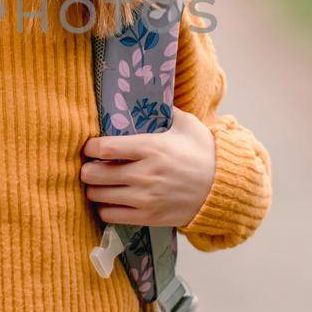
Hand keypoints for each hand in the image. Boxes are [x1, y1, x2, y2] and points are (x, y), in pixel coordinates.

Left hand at [80, 109, 214, 226]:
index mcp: (151, 148)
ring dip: (94, 188)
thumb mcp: (187, 124)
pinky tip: (112, 199)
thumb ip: (164, 110)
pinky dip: (105, 208)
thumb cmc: (203, 152)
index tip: (91, 146)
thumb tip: (147, 94)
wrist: (224, 188)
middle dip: (87, 168)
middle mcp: (144, 174)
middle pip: (94, 174)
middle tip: (92, 165)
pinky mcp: (148, 217)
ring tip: (101, 183)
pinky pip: (110, 215)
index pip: (104, 147)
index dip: (90, 147)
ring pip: (98, 195)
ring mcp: (145, 199)